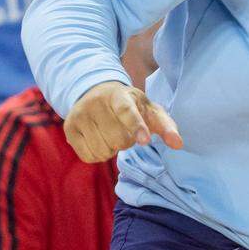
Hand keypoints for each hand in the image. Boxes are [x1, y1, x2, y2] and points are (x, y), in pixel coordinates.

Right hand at [64, 81, 183, 162]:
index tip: (145, 141)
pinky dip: (99, 154)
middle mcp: (97, 102)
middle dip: (126, 141)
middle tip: (124, 130)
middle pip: (118, 139)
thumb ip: (166, 126)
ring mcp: (80, 114)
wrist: (95, 93)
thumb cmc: (129, 105)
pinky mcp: (70, 128)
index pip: (127, 112)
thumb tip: (178, 144)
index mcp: (120, 95)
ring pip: (103, 150)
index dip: (137, 126)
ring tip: (111, 133)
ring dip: (112, 149)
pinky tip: (99, 140)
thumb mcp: (149, 110)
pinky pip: (89, 156)